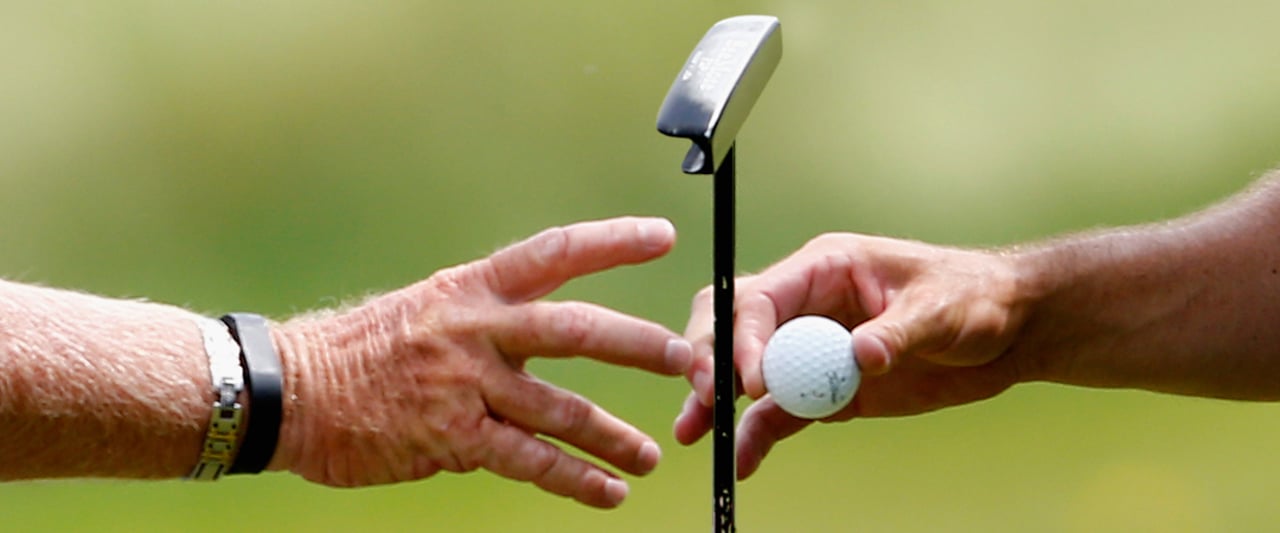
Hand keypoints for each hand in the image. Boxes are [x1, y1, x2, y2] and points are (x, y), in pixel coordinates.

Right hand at [270, 217, 692, 507]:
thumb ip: (486, 321)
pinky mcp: (454, 437)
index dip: (612, 243)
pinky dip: (576, 479)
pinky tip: (608, 491)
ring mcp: (466, 384)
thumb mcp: (425, 308)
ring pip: (562, 408)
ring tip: (647, 454)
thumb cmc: (359, 350)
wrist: (290, 390)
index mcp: (471, 289)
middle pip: (576, 330)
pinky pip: (531, 461)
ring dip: (614, 435)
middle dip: (636, 345)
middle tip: (682, 359)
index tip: (662, 236)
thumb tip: (538, 345)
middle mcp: (476, 329)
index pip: (554, 253)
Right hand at [673, 233, 1030, 478]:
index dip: (745, 336)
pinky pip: (780, 411)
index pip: (762, 297)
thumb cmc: (975, 296)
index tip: (748, 381)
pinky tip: (742, 459)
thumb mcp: (941, 307)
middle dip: (710, 358)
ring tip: (693, 433)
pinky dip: (757, 433)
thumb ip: (897, 332)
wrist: (1007, 331)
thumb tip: (861, 356)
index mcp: (824, 268)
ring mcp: (812, 348)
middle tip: (703, 396)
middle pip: (734, 325)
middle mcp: (806, 306)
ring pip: (747, 373)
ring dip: (716, 402)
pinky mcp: (827, 388)